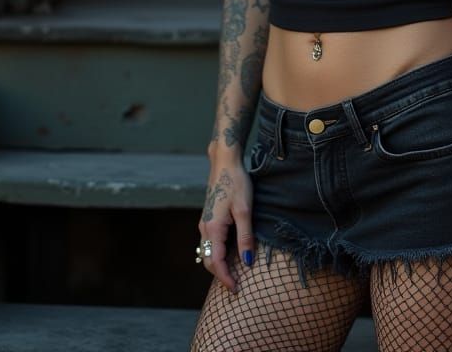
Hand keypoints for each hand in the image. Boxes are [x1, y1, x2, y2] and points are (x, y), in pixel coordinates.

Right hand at [197, 161, 255, 292]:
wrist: (225, 161)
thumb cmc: (236, 183)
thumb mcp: (245, 210)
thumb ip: (245, 237)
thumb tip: (246, 262)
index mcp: (213, 228)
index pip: (216, 263)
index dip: (226, 279)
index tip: (236, 290)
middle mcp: (205, 228)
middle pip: (209, 260)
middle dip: (220, 275)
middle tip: (236, 285)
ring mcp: (205, 222)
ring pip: (208, 251)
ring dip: (218, 264)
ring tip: (234, 272)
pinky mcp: (208, 217)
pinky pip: (210, 242)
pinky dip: (217, 253)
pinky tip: (230, 252)